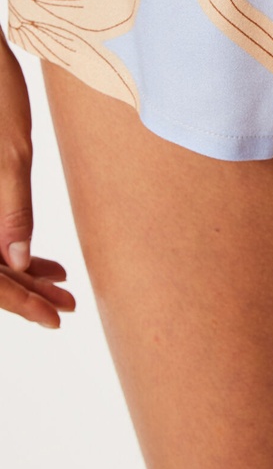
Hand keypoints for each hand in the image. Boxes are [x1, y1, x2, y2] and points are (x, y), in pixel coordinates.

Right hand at [0, 37, 75, 327]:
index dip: (19, 302)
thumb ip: (12, 209)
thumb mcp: (12, 151)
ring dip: (18, 274)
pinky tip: (41, 257)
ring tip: (61, 284)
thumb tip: (21, 263)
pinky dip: (9, 248)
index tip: (55, 318)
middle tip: (67, 306)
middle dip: (23, 293)